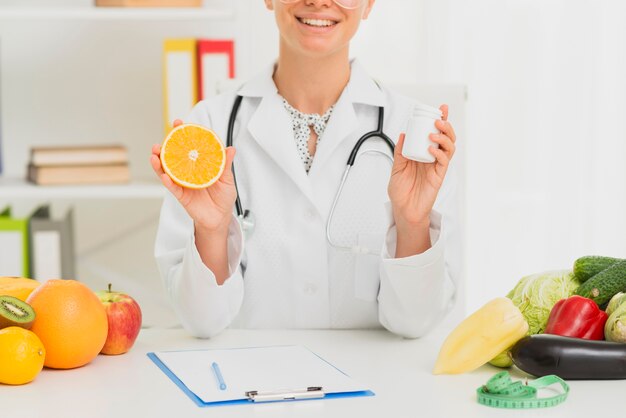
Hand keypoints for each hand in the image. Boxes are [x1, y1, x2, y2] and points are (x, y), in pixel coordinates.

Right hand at [150, 119, 237, 233]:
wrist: (220, 217)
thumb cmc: (223, 197)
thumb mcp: (227, 179)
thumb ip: (226, 164)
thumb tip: (230, 148)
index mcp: (198, 165)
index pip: (188, 146)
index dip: (182, 135)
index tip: (178, 123)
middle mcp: (187, 172)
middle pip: (172, 156)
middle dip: (165, 146)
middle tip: (162, 138)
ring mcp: (182, 183)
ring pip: (167, 170)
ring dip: (159, 162)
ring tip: (155, 154)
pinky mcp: (181, 196)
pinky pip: (172, 187)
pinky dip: (167, 180)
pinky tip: (163, 174)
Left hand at [388, 104, 456, 229]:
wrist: (403, 209)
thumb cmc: (401, 190)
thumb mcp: (397, 167)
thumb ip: (400, 152)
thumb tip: (403, 134)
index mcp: (424, 153)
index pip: (435, 133)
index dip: (441, 120)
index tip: (441, 108)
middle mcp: (433, 158)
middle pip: (447, 138)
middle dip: (446, 125)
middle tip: (439, 119)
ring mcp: (437, 167)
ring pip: (449, 148)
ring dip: (444, 138)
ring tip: (434, 133)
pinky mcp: (439, 177)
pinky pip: (444, 162)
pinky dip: (439, 154)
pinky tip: (431, 149)